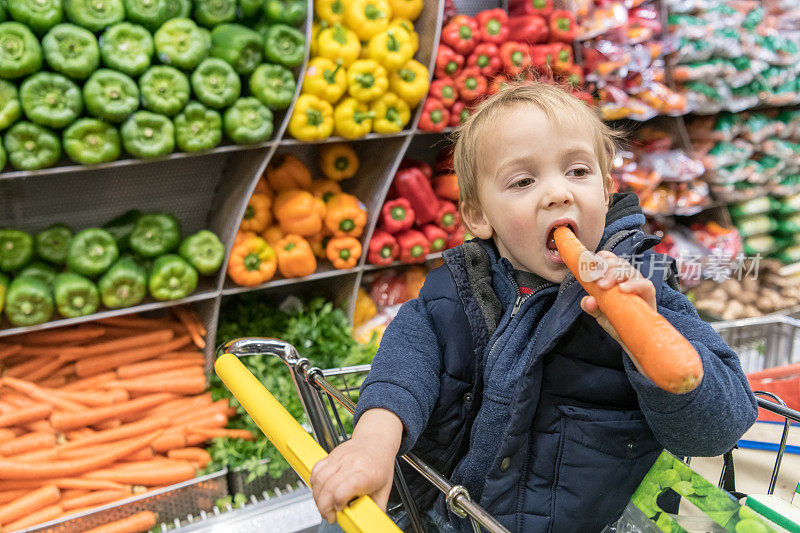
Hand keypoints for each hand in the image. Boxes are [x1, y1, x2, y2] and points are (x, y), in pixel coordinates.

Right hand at [309, 409, 401, 523]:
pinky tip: (320, 491)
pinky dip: (314, 483)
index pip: (344, 489)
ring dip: (317, 497)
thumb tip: (371, 522)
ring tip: (324, 505)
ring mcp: (339, 458)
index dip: (338, 503)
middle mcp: (351, 464)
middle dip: (324, 507)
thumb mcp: (384, 489)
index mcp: (366, 474)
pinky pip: (316, 470)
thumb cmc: (381, 464)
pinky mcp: (331, 455)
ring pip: (319, 479)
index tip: (340, 511)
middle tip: (329, 516)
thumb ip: (377, 507)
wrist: (376, 440)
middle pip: (329, 487)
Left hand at [580, 251, 655, 374]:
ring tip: (604, 285)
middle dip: (604, 267)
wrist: (631, 339)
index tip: (589, 264)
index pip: (609, 259)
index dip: (600, 258)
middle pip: (618, 262)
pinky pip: (645, 284)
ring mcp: (639, 285)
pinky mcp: (649, 295)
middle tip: (595, 280)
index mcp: (614, 277)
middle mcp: (627, 278)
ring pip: (629, 269)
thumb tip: (588, 300)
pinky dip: (634, 284)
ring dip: (615, 274)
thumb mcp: (599, 313)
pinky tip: (623, 289)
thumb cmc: (616, 321)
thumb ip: (590, 305)